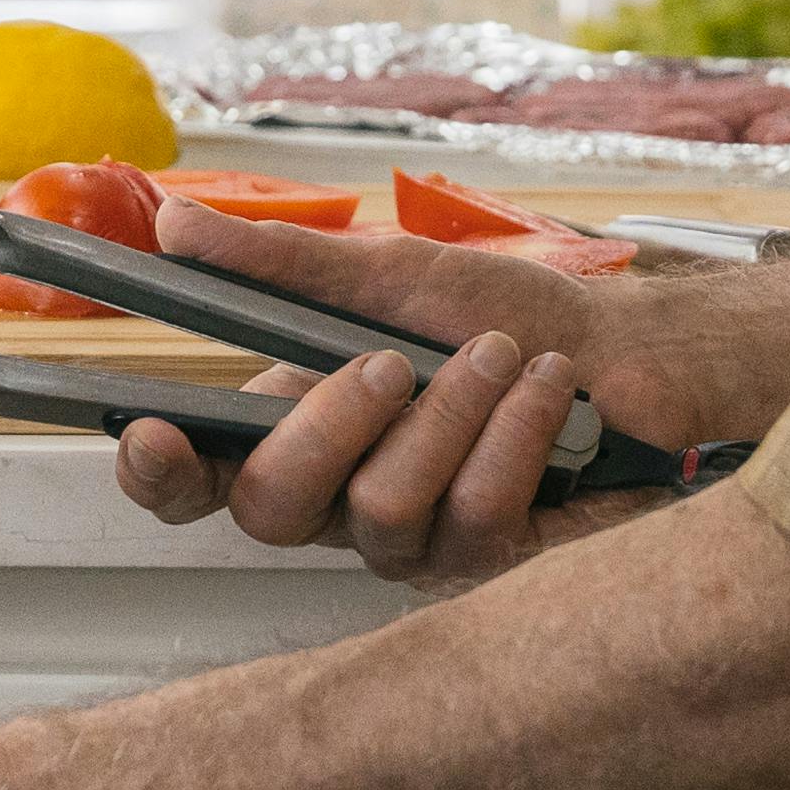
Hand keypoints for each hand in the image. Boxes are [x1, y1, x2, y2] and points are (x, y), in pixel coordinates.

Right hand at [107, 200, 774, 588]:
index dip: (160, 473)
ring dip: (451, 415)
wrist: (638, 349)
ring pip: (379, 514)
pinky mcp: (492, 566)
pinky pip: (476, 523)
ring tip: (509, 355)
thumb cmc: (514, 310)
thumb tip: (175, 222)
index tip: (150, 432)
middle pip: (270, 508)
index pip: (197, 478)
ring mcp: (415, 543)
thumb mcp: (393, 270)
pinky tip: (554, 393)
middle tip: (390, 363)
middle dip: (328, 425)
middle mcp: (341, 500)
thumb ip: (281, 261)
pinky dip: (517, 437)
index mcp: (299, 429)